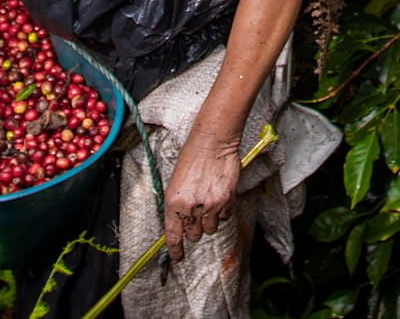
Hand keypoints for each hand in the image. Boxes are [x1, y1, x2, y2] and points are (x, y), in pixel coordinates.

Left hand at [161, 130, 240, 261]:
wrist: (212, 143)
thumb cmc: (192, 158)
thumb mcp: (176, 183)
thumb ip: (178, 206)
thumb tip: (181, 223)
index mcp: (173, 203)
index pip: (173, 236)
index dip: (175, 250)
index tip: (177, 257)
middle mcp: (190, 208)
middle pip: (194, 235)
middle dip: (194, 229)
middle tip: (196, 215)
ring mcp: (209, 206)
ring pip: (210, 229)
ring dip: (208, 221)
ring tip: (208, 203)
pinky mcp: (226, 201)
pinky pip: (224, 217)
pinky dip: (222, 212)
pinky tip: (218, 196)